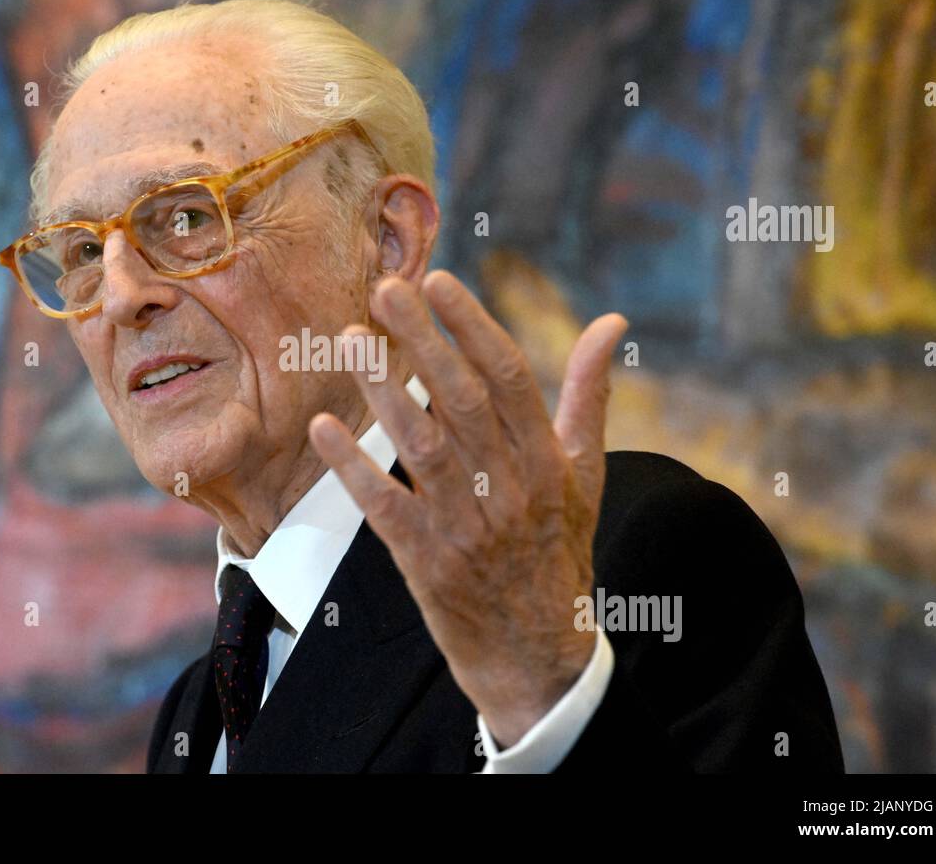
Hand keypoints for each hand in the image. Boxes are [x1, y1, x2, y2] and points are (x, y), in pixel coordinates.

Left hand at [309, 270, 627, 747]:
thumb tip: (611, 321)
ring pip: (421, 446)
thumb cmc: (558, 551)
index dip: (472, 326)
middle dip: (423, 341)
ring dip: (383, 391)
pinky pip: (385, 507)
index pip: (510, 378)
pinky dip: (355, 467)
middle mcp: (510, 488)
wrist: (538, 655)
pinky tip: (324, 428)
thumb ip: (588, 394)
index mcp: (548, 461)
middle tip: (384, 290)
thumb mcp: (586, 475)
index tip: (439, 281)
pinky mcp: (426, 562)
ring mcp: (466, 527)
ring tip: (349, 341)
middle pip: (462, 401)